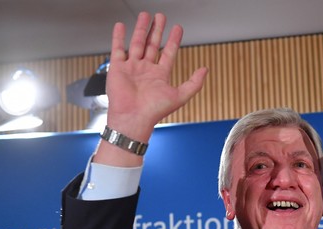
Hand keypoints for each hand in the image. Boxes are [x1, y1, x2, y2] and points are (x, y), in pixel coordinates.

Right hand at [95, 12, 206, 165]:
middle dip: (157, 30)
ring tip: (145, 15)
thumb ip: (194, 83)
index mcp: (160, 75)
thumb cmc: (154, 111)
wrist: (133, 118)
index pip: (168, 52)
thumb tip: (205, 69)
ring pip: (137, 43)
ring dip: (141, 29)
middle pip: (152, 44)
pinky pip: (118, 49)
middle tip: (161, 16)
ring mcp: (132, 68)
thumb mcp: (180, 96)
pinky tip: (121, 26)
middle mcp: (146, 70)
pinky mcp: (117, 68)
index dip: (173, 40)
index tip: (177, 28)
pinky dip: (119, 37)